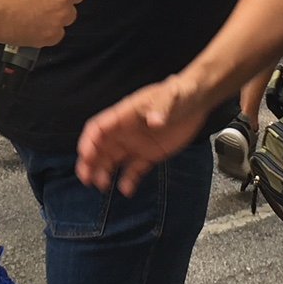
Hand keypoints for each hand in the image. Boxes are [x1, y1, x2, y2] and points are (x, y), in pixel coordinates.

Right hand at [75, 74, 209, 195]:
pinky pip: (135, 170)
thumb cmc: (180, 93)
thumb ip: (161, 108)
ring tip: (102, 186)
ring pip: (113, 160)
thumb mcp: (170, 96)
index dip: (89, 141)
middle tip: (85, 178)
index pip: (99, 128)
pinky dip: (129, 180)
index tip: (85, 155)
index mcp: (125, 115)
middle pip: (100, 147)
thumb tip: (154, 121)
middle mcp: (126, 131)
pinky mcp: (150, 154)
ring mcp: (137, 144)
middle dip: (90, 162)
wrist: (197, 100)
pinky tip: (127, 190)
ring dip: (104, 172)